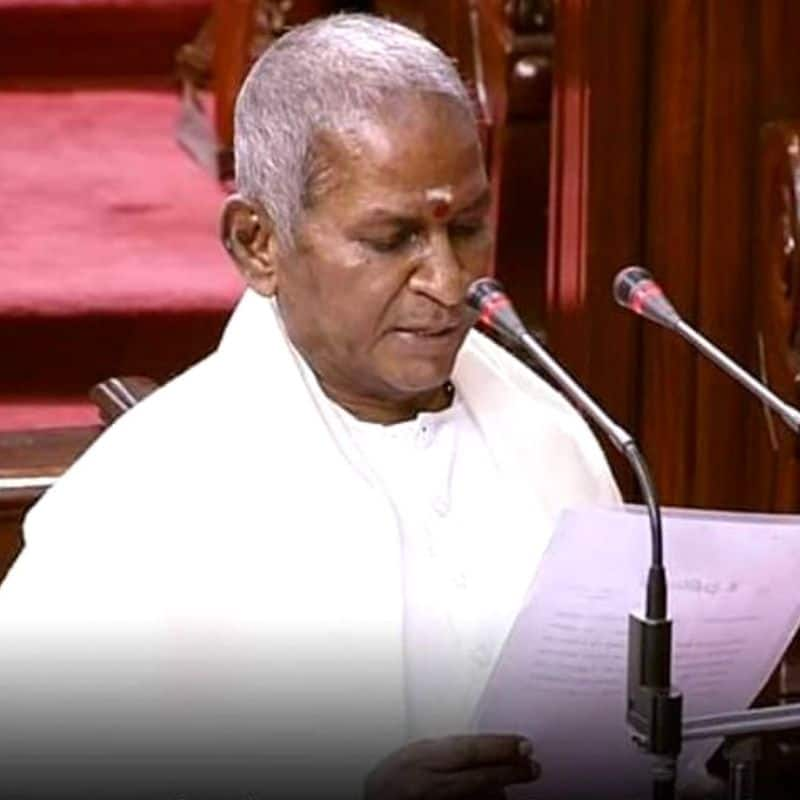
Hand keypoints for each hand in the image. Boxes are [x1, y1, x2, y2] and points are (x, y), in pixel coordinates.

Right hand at [364, 734, 539, 799]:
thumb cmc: (393, 780)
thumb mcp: (416, 753)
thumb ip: (446, 751)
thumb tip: (486, 750)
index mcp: (420, 761)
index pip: (467, 751)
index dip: (499, 748)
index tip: (523, 745)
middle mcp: (428, 787)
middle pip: (479, 778)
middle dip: (511, 771)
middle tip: (533, 766)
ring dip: (499, 791)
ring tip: (511, 779)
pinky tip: (496, 797)